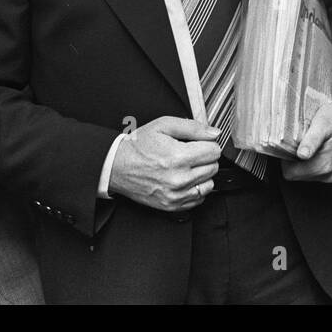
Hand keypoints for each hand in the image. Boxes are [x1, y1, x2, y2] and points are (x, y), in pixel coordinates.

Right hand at [108, 116, 222, 211]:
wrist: (116, 166)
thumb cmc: (138, 146)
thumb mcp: (164, 125)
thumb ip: (193, 127)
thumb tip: (214, 133)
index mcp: (178, 157)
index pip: (215, 152)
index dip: (207, 144)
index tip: (198, 143)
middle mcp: (179, 179)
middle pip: (213, 168)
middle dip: (205, 158)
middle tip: (189, 154)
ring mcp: (175, 195)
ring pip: (209, 184)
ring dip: (202, 175)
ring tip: (187, 167)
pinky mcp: (172, 206)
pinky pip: (199, 199)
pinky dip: (195, 189)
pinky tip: (183, 179)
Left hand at [282, 95, 331, 182]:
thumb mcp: (322, 123)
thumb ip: (311, 140)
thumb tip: (302, 155)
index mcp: (324, 165)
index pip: (290, 173)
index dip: (286, 159)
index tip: (291, 145)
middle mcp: (329, 174)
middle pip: (297, 175)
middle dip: (295, 160)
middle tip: (302, 141)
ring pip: (306, 174)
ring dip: (304, 161)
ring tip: (311, 143)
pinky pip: (316, 173)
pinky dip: (313, 162)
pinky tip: (319, 149)